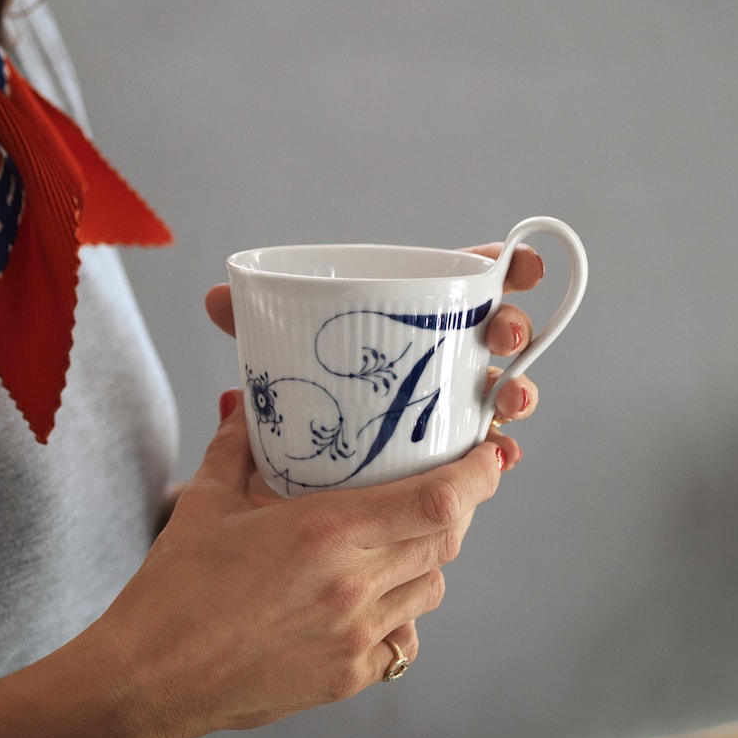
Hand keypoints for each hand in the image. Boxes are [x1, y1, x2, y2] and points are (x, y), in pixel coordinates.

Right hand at [98, 388, 506, 737]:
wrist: (149, 679)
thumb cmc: (173, 591)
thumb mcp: (205, 503)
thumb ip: (236, 446)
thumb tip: (247, 405)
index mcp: (326, 534)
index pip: (439, 501)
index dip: (479, 476)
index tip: (490, 456)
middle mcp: (354, 586)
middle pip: (446, 541)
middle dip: (455, 511)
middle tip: (439, 489)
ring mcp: (356, 638)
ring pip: (430, 590)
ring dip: (426, 561)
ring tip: (396, 544)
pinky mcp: (347, 678)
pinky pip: (403, 642)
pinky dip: (400, 616)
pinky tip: (368, 603)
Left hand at [204, 241, 543, 463]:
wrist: (297, 471)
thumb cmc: (301, 391)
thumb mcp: (279, 352)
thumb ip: (251, 322)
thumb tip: (217, 300)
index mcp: (414, 315)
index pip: (470, 281)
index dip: (507, 267)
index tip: (520, 265)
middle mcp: (444, 355)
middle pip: (498, 333)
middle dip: (513, 328)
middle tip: (501, 335)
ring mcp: (453, 404)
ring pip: (503, 391)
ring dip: (517, 391)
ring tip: (506, 401)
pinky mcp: (452, 452)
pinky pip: (487, 451)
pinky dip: (499, 453)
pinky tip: (500, 456)